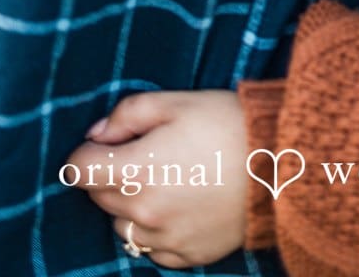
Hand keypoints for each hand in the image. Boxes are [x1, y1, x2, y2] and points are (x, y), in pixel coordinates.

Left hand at [65, 90, 248, 269]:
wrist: (282, 162)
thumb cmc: (228, 124)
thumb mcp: (178, 102)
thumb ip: (128, 114)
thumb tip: (97, 133)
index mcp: (135, 170)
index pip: (76, 170)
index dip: (87, 151)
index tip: (107, 142)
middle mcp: (142, 212)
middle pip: (98, 197)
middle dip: (111, 174)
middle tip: (147, 153)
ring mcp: (164, 239)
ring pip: (122, 225)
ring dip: (131, 204)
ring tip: (168, 179)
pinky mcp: (186, 255)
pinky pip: (152, 248)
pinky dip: (156, 229)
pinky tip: (181, 205)